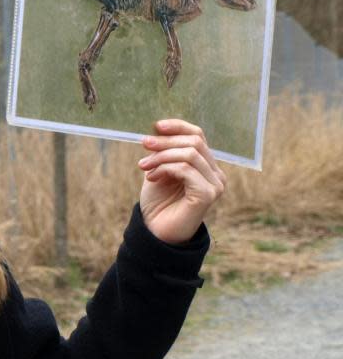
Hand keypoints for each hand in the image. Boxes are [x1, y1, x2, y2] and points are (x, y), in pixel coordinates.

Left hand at [137, 119, 225, 243]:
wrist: (155, 232)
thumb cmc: (158, 202)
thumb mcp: (158, 170)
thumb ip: (163, 152)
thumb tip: (158, 129)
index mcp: (206, 166)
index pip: (198, 135)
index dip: (178, 126)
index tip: (156, 126)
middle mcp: (216, 174)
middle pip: (194, 142)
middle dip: (165, 141)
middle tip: (144, 144)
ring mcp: (215, 185)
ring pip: (189, 154)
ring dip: (161, 156)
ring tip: (143, 166)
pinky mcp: (207, 194)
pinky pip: (185, 169)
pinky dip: (165, 168)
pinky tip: (151, 177)